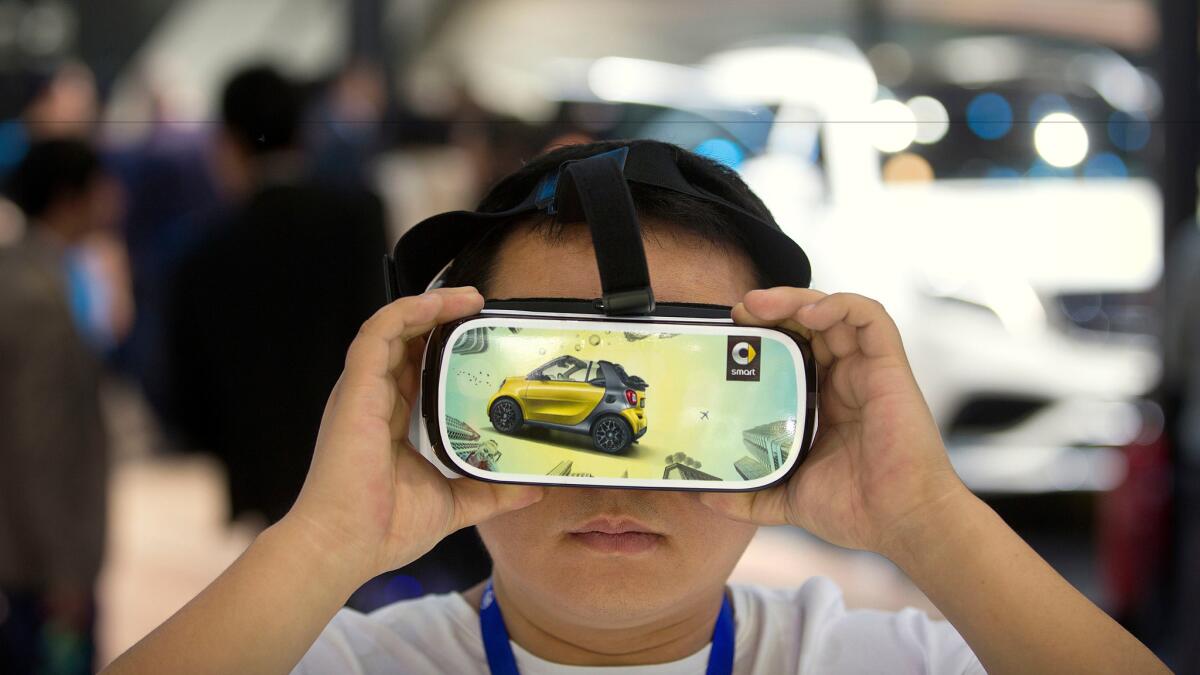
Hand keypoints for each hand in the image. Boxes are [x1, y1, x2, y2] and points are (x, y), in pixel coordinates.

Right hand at [282, 287, 543, 584]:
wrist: (345, 547)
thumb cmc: (384, 530)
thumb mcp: (453, 503)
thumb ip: (491, 492)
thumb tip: (534, 489)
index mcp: (389, 422)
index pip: (414, 371)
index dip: (441, 348)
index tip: (477, 338)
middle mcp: (373, 400)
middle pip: (405, 342)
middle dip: (440, 318)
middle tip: (480, 306)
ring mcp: (361, 392)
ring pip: (392, 328)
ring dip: (429, 306)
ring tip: (469, 297)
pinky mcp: (356, 389)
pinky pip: (379, 334)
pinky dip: (408, 313)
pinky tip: (439, 306)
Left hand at [700, 288, 969, 556]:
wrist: (900, 524)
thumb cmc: (856, 511)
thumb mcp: (786, 498)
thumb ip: (748, 496)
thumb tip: (705, 496)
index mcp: (824, 401)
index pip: (792, 349)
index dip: (764, 335)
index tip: (731, 336)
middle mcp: (846, 379)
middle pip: (809, 323)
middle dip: (773, 309)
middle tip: (739, 313)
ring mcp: (868, 370)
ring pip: (834, 311)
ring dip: (796, 299)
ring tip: (759, 305)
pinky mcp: (890, 367)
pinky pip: (870, 317)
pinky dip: (839, 305)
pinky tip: (808, 314)